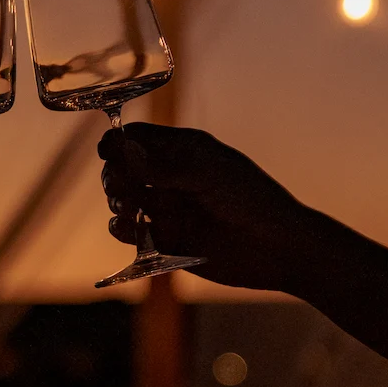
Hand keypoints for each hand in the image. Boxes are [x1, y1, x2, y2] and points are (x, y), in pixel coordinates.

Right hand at [99, 125, 302, 291]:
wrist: (279, 249)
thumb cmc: (253, 201)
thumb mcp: (209, 174)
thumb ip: (164, 166)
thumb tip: (120, 150)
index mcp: (184, 151)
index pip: (136, 138)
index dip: (117, 142)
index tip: (108, 153)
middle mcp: (172, 178)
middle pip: (123, 169)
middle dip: (116, 176)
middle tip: (124, 188)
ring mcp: (169, 210)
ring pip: (124, 201)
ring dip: (119, 203)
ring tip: (131, 211)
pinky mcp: (167, 242)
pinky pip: (133, 234)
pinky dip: (123, 231)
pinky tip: (128, 229)